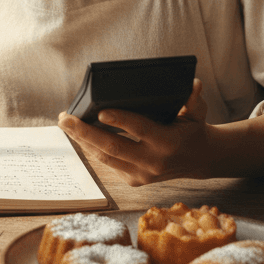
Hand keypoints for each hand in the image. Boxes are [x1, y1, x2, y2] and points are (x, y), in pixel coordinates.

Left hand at [58, 79, 209, 185]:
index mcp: (167, 143)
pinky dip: (91, 148)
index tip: (100, 112)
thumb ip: (194, 100)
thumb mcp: (197, 113)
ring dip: (82, 140)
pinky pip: (107, 163)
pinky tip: (77, 135)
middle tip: (65, 119)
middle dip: (85, 132)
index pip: (140, 130)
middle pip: (113, 147)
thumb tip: (194, 83)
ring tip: (65, 124)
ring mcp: (141, 174)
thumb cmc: (193, 129)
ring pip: (105, 157)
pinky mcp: (134, 180)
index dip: (120, 121)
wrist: (198, 160)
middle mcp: (152, 162)